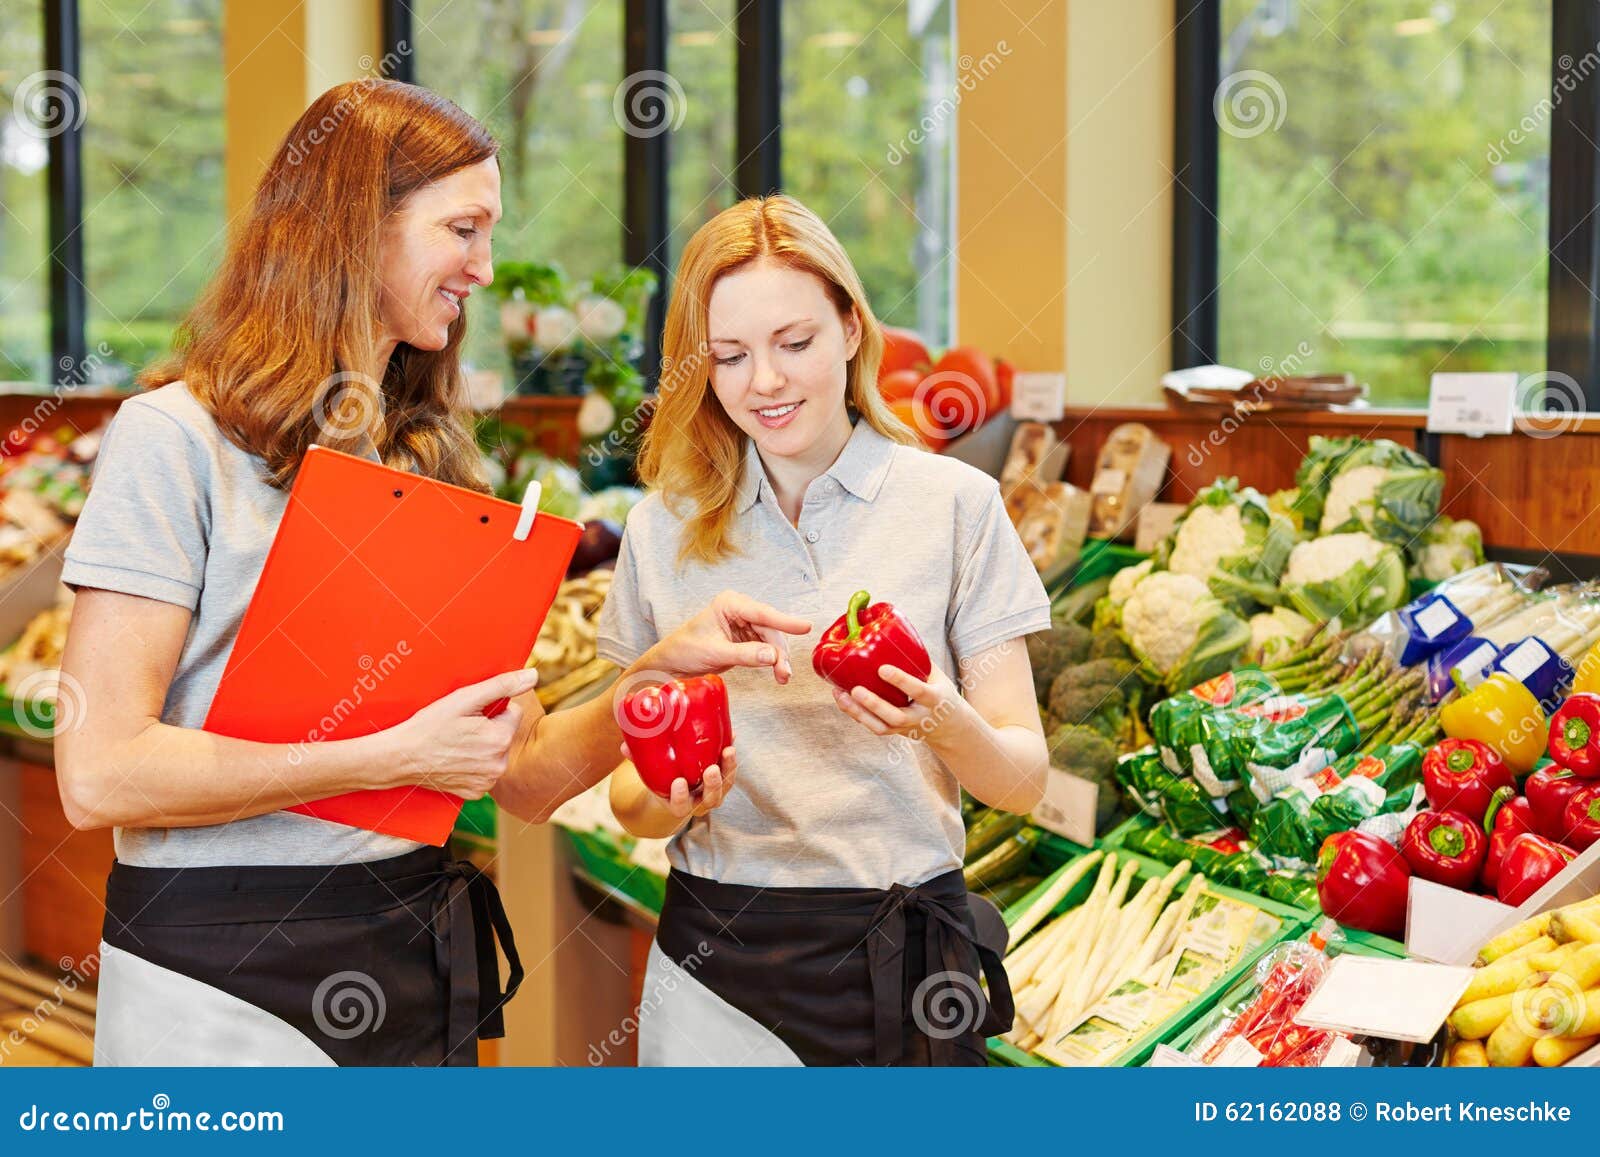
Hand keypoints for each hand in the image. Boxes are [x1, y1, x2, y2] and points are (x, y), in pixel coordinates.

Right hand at [389, 667, 538, 798]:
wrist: (400, 758)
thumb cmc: (430, 725)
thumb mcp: (464, 699)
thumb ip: (502, 685)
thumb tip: (533, 675)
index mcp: (501, 739)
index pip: (513, 712)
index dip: (492, 710)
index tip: (470, 714)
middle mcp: (499, 764)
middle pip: (504, 735)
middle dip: (488, 729)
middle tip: (460, 729)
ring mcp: (487, 782)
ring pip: (495, 753)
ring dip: (481, 747)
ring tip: (455, 744)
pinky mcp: (475, 793)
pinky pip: (484, 772)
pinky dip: (472, 765)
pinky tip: (453, 760)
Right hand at [620, 742, 738, 820]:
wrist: (677, 786)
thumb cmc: (661, 780)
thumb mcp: (649, 775)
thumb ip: (639, 762)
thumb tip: (624, 746)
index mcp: (679, 805)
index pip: (681, 807)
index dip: (681, 797)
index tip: (679, 782)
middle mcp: (699, 802)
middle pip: (710, 799)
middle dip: (713, 785)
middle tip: (711, 769)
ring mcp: (713, 792)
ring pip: (725, 786)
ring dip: (728, 768)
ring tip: (728, 750)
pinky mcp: (723, 779)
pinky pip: (730, 770)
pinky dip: (731, 756)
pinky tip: (731, 738)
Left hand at [640, 590, 810, 683]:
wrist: (671, 664)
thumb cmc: (684, 651)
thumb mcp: (715, 653)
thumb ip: (745, 654)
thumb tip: (773, 656)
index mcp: (729, 603)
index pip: (762, 613)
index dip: (785, 621)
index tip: (805, 627)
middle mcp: (739, 609)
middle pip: (770, 629)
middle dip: (779, 651)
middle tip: (785, 673)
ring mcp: (743, 624)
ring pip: (771, 639)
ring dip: (778, 658)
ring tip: (782, 677)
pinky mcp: (745, 638)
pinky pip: (765, 647)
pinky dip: (772, 661)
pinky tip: (777, 672)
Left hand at [831, 664, 968, 743]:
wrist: (949, 727)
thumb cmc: (940, 692)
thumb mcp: (937, 676)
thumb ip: (918, 660)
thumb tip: (893, 633)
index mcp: (934, 699)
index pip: (918, 691)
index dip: (901, 680)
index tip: (882, 669)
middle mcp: (919, 717)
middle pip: (895, 716)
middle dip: (874, 704)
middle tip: (856, 690)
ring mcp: (906, 728)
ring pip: (881, 727)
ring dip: (858, 712)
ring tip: (841, 695)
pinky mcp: (894, 732)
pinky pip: (874, 727)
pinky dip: (856, 714)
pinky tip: (842, 700)